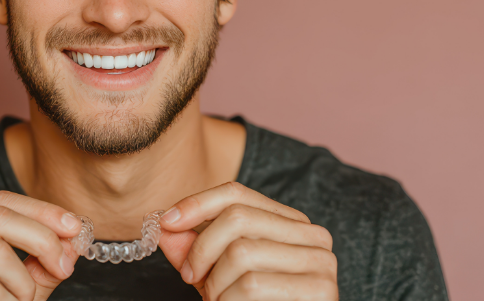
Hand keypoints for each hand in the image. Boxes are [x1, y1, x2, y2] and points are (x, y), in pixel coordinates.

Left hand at [158, 182, 337, 299]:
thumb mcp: (216, 274)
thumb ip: (191, 249)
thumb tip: (163, 226)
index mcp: (288, 221)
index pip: (236, 193)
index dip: (196, 203)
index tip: (165, 222)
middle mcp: (311, 234)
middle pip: (237, 217)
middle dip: (202, 249)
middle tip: (190, 276)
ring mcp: (320, 260)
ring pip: (241, 252)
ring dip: (215, 283)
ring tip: (218, 299)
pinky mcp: (320, 289)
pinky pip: (252, 284)